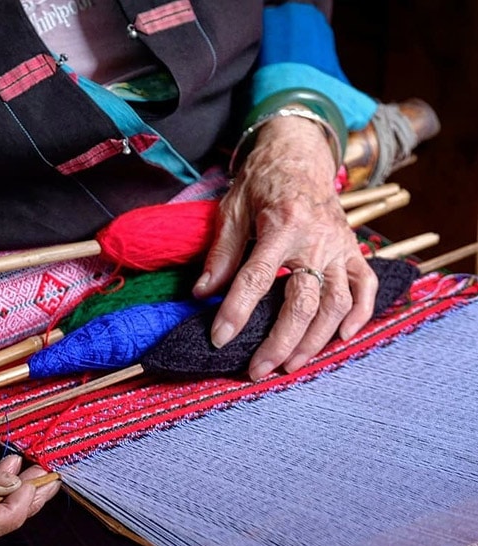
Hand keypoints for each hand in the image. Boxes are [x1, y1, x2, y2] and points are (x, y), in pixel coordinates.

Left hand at [194, 114, 377, 380]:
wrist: (301, 154)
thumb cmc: (262, 181)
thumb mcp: (232, 208)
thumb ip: (221, 253)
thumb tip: (201, 294)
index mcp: (282, 225)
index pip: (257, 278)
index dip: (236, 312)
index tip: (219, 340)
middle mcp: (317, 240)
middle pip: (304, 302)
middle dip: (280, 342)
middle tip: (258, 370)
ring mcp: (340, 247)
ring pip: (336, 304)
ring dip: (315, 340)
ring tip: (290, 366)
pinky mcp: (354, 250)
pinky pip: (366, 287)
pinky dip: (360, 316)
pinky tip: (341, 339)